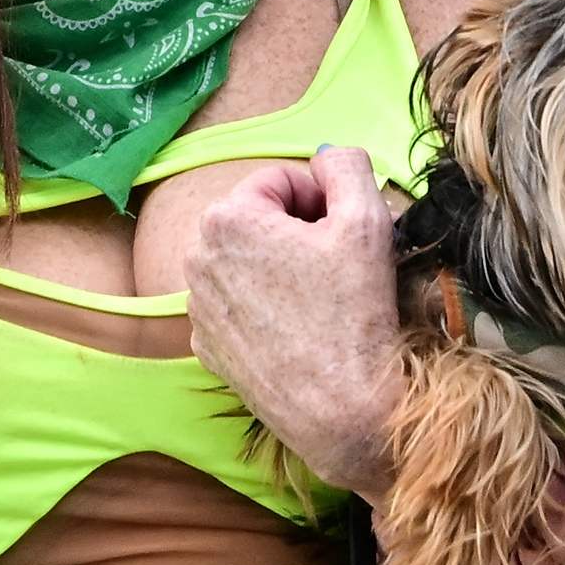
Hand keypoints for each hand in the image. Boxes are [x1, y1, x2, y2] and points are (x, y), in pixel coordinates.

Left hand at [183, 144, 405, 492]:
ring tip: (319, 299)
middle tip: (336, 265)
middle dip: (298, 231)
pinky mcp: (205, 345)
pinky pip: (238, 303)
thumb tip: (327, 156)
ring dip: (281, 266)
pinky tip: (297, 329)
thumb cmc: (353, 315)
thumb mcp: (367, 220)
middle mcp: (197, 256)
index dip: (322, 198)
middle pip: (259, 218)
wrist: (340, 409)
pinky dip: (265, 306)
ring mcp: (197, 306)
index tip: (344, 231)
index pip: (281, 179)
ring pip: (247, 260)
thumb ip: (347, 166)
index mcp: (229, 217)